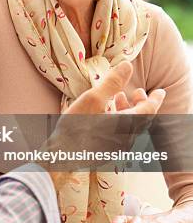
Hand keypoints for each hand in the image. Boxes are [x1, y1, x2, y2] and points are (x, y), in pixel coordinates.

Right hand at [42, 62, 165, 178]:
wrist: (61, 157)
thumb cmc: (75, 128)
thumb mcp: (93, 99)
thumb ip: (112, 83)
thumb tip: (127, 66)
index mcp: (126, 125)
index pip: (149, 110)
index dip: (155, 99)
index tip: (160, 91)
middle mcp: (126, 138)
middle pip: (141, 119)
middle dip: (141, 103)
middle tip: (137, 91)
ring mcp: (117, 148)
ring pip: (131, 127)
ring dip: (129, 111)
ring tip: (119, 99)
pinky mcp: (107, 153)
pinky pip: (122, 135)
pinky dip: (121, 122)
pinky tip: (107, 116)